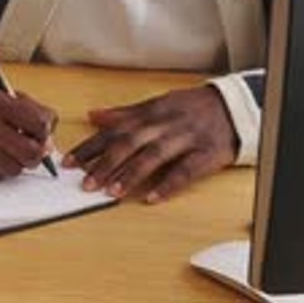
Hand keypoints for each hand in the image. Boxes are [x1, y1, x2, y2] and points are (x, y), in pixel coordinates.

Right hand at [0, 79, 56, 180]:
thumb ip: (26, 108)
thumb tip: (49, 134)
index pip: (39, 123)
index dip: (46, 129)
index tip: (43, 130)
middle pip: (31, 153)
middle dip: (38, 151)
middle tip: (34, 146)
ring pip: (16, 169)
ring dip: (19, 161)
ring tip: (11, 148)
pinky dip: (1, 168)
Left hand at [63, 85, 237, 202]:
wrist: (233, 107)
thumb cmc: (190, 107)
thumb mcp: (157, 104)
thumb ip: (125, 113)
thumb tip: (94, 116)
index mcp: (151, 112)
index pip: (114, 129)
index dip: (91, 146)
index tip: (70, 162)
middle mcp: (165, 123)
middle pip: (130, 142)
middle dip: (106, 162)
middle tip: (86, 182)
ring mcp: (185, 138)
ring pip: (154, 155)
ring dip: (131, 174)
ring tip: (111, 191)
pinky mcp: (205, 154)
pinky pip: (185, 170)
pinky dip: (168, 184)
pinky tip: (153, 198)